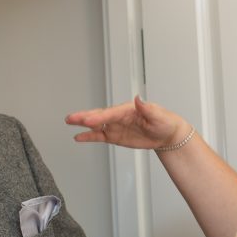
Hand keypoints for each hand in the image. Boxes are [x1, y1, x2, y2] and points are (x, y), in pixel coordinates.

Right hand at [66, 96, 188, 150]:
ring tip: (69, 122)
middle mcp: (119, 116)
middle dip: (85, 117)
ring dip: (83, 124)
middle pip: (99, 116)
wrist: (167, 134)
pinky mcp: (115, 136)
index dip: (100, 117)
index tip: (89, 120)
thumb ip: (147, 108)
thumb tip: (138, 98)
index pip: (111, 113)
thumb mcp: (158, 115)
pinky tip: (78, 137)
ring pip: (96, 125)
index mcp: (128, 109)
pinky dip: (89, 136)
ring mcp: (116, 126)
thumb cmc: (164, 122)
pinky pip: (100, 136)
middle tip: (71, 118)